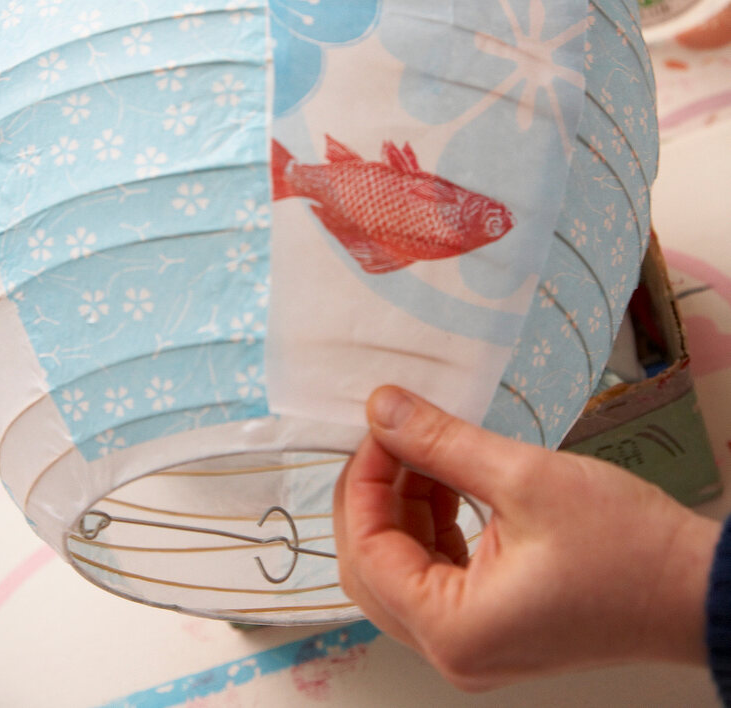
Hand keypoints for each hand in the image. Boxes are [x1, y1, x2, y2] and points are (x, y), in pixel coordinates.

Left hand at [334, 386, 720, 691]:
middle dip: (376, 495)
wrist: (697, 588)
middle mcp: (454, 650)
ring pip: (403, 569)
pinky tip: (449, 480)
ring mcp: (475, 643)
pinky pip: (438, 574)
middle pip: (375, 567)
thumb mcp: (524, 478)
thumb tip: (382, 410)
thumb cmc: (626, 546)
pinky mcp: (496, 625)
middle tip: (393, 435)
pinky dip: (433, 524)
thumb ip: (441, 443)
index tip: (380, 425)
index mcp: (453, 629)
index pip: (368, 552)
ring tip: (426, 448)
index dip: (364, 481)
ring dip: (405, 505)